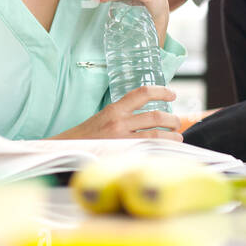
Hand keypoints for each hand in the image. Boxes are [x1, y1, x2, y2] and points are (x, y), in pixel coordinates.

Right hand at [54, 86, 181, 139]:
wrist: (68, 149)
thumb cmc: (88, 134)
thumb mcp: (104, 116)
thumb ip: (124, 113)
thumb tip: (149, 114)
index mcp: (115, 109)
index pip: (142, 93)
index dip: (161, 91)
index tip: (172, 94)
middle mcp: (119, 122)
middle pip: (155, 116)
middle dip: (172, 119)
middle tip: (177, 122)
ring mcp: (122, 139)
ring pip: (155, 135)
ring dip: (172, 135)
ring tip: (177, 137)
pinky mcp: (123, 154)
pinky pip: (148, 150)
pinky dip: (161, 149)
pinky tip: (167, 150)